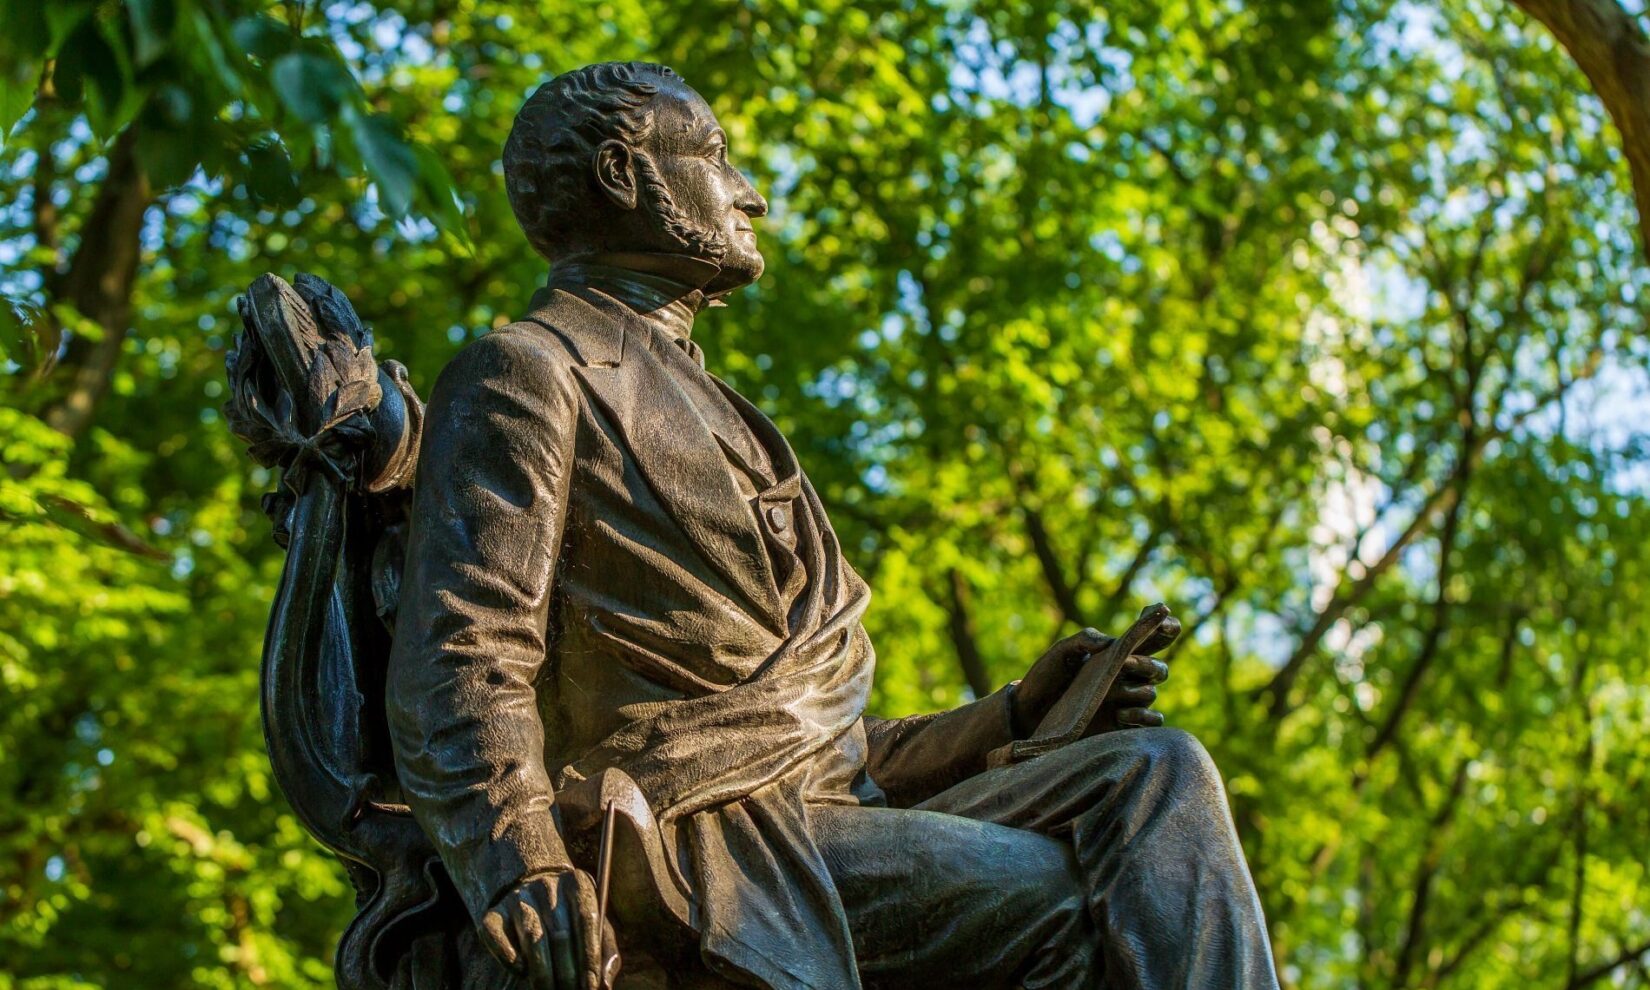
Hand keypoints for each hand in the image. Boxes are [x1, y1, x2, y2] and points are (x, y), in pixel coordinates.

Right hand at [479, 868, 616, 989]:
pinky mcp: (493, 914)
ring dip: (543, 973)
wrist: (532, 886)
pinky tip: (523, 973)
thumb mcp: (595, 923)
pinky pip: (498, 939)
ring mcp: (518, 898)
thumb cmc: (572, 915)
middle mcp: (547, 886)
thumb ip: (605, 951)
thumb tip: (604, 984)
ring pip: (532, 938)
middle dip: (567, 973)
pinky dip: (511, 960)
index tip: (591, 985)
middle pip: (560, 934)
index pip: (587, 918)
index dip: (589, 955)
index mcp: (577, 883)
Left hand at [1012, 622, 1176, 736]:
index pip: (1152, 639)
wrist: (1029, 712)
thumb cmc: (1046, 677)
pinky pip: (1151, 721)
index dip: (1166, 627)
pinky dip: (1142, 716)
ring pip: (1151, 693)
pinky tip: (1121, 714)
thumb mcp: (1061, 652)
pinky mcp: (1123, 726)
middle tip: (1125, 663)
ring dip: (1135, 691)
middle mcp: (1128, 678)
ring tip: (1108, 692)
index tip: (1163, 615)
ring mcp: (1127, 702)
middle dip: (1146, 664)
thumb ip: (1084, 639)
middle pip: (1158, 670)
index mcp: (1118, 654)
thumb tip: (1110, 641)